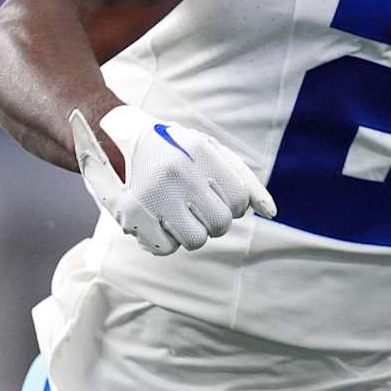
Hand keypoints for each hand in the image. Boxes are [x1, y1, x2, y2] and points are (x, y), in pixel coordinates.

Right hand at [70, 105, 276, 254]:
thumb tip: (272, 213)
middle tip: (198, 207)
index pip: (239, 199)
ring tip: (178, 213)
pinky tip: (158, 219)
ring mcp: (152, 194)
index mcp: (199, 149)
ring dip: (192, 232)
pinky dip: (166, 240)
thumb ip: (245, 180)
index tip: (220, 198)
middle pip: (220, 224)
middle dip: (215, 222)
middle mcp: (177, 171)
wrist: (118, 141)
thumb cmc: (178, 151)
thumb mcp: (212, 152)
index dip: (235, 206)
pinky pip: (165, 249)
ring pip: (196, 241)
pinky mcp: (130, 215)